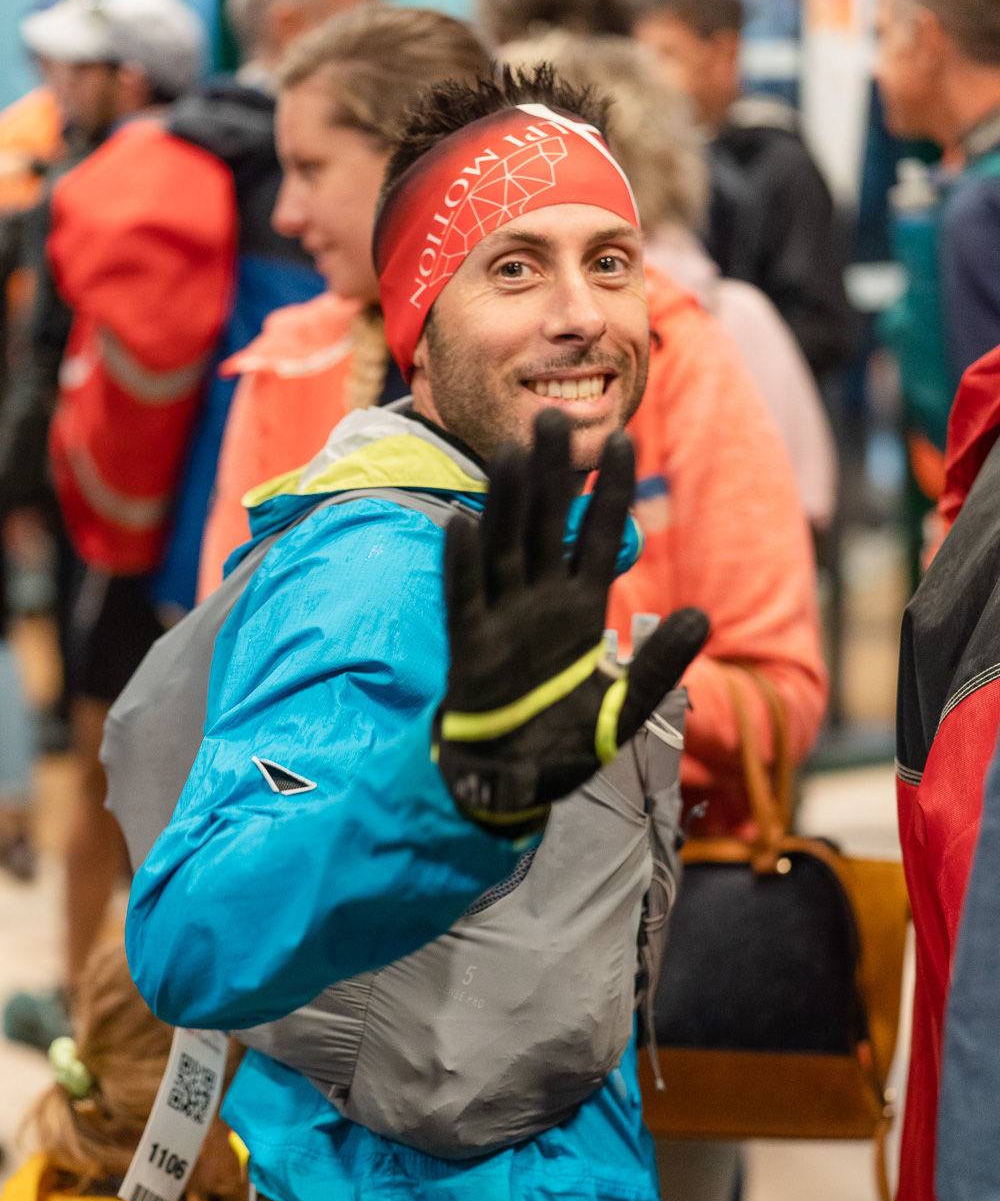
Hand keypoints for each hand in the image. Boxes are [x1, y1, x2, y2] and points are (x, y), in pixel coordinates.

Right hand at [435, 409, 708, 833]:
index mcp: (582, 610)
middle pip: (545, 525)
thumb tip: (704, 616)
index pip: (599, 535)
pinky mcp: (471, 649)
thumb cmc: (565, 745)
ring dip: (505, 503)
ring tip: (509, 452)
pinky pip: (464, 600)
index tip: (625, 439)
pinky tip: (462, 526)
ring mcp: (503, 621)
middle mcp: (541, 604)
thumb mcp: (626, 708)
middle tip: (551, 416)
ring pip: (504, 548)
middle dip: (550, 474)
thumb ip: (660, 663)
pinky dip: (462, 567)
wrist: (513, 784)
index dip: (611, 490)